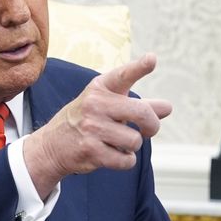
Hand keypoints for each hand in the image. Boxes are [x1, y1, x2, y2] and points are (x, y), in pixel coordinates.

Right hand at [23, 53, 171, 196]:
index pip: (123, 76)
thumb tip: (167, 108)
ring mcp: (91, 128)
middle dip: (152, 126)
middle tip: (149, 130)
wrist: (52, 145)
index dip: (139, 68)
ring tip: (118, 142)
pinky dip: (125, 161)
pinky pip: (126, 160)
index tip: (152, 60)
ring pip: (135, 141)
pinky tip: (114, 155)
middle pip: (142, 113)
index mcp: (100, 88)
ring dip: (132, 146)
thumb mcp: (108, 106)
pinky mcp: (91, 150)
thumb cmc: (88, 121)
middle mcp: (95, 104)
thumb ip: (139, 106)